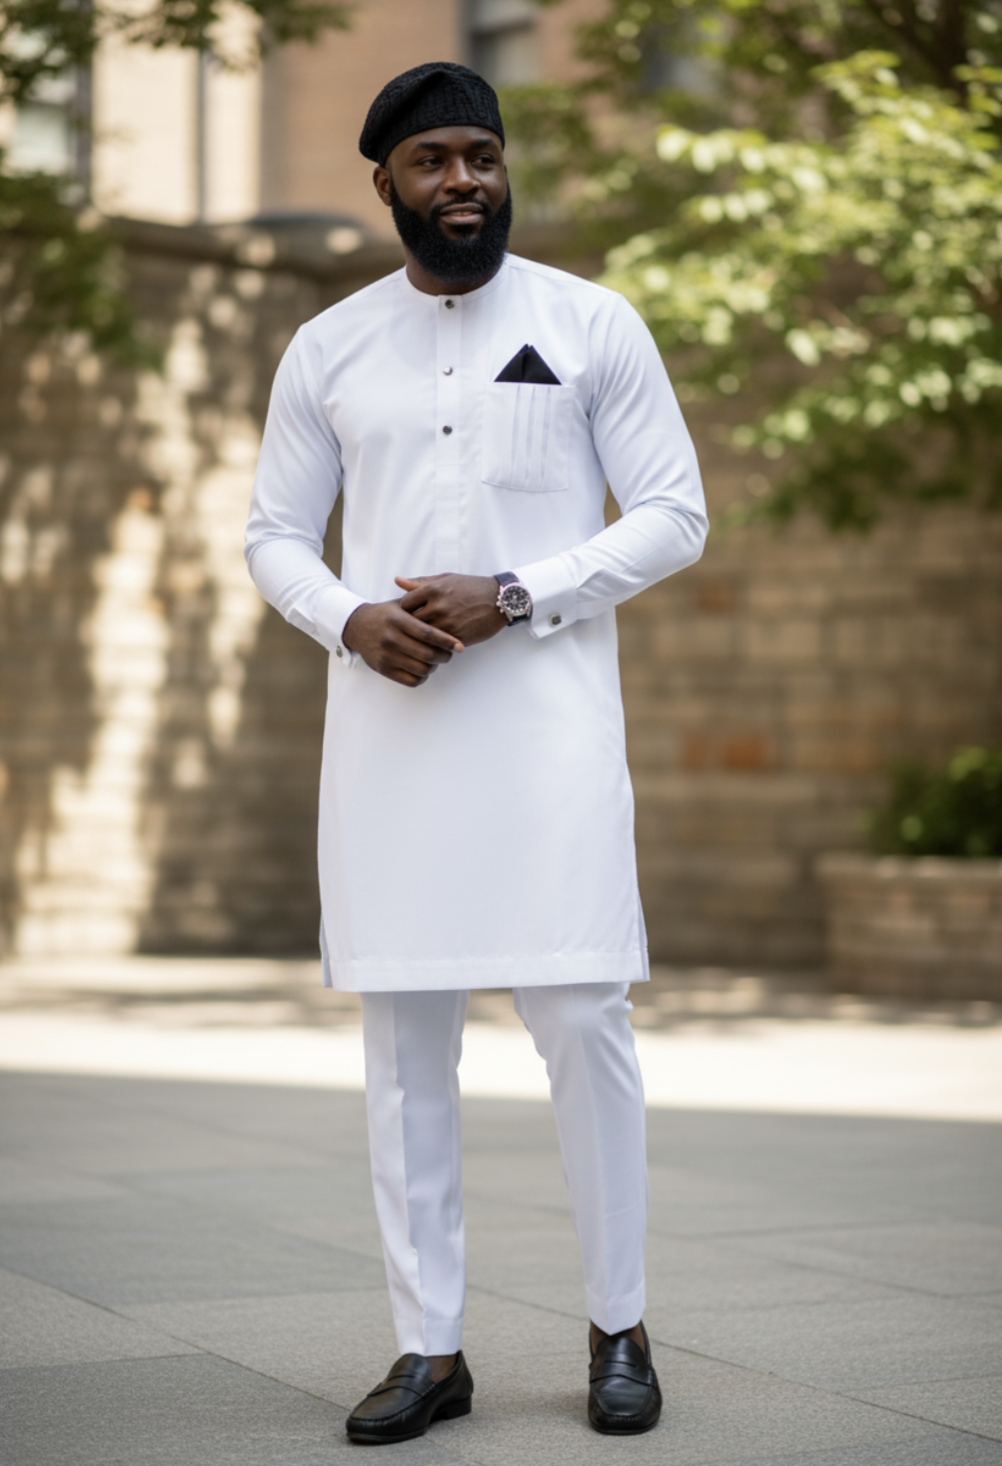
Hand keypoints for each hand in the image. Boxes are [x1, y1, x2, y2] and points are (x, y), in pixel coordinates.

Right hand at [342, 599, 462, 687]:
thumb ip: (422, 606)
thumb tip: (450, 613)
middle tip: (449, 653)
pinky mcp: (383, 669)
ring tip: (435, 660)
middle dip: (444, 656)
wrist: (356, 626)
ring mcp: (386, 655)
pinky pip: (411, 680)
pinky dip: (422, 677)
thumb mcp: (401, 604)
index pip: (427, 633)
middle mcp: (391, 638)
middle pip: (427, 654)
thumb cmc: (385, 614)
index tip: (459, 646)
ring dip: (434, 667)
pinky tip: (423, 668)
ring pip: (421, 670)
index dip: (446, 641)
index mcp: (398, 620)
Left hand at [395, 574, 506, 646]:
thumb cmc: (472, 587)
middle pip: (411, 622)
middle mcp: (438, 606)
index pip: (404, 604)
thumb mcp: (446, 579)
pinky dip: (435, 645)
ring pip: (423, 636)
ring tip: (422, 637)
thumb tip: (397, 581)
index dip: (404, 610)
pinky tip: (437, 642)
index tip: (409, 613)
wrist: (500, 600)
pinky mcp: (457, 637)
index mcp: (433, 589)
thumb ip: (420, 582)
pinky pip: (438, 645)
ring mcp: (448, 623)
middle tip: (411, 628)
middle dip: (410, 625)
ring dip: (422, 638)